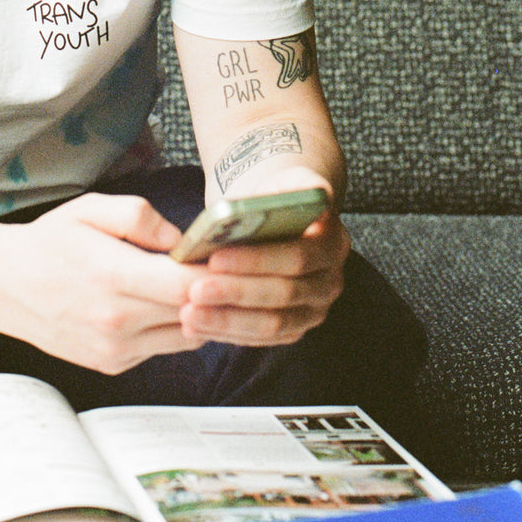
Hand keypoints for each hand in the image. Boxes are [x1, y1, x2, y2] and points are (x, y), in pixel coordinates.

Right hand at [4, 193, 203, 373]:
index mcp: (112, 275)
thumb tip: (181, 241)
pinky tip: (160, 303)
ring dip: (197, 312)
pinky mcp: (112, 364)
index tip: (221, 255)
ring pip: (186, 336)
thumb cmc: (50, 241)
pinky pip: (163, 348)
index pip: (186, 285)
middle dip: (212, 291)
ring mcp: (115, 348)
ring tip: (189, 284)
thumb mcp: (90, 208)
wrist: (5, 285)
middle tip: (218, 268)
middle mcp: (116, 320)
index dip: (214, 272)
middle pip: (194, 313)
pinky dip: (172, 327)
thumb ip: (140, 216)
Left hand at [177, 197, 349, 348]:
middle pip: (283, 294)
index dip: (256, 261)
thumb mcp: (283, 183)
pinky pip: (261, 338)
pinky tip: (194, 326)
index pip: (297, 257)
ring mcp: (314, 309)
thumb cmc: (276, 199)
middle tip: (194, 290)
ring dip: (227, 320)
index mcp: (332, 241)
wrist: (282, 220)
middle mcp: (330, 280)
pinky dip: (227, 332)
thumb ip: (286, 188)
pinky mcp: (294, 328)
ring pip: (272, 324)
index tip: (214, 258)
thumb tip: (265, 204)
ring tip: (188, 314)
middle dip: (235, 293)